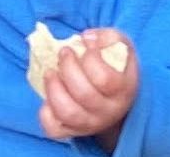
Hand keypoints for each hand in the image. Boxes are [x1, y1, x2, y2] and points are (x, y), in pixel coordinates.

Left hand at [38, 28, 138, 145]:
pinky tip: (48, 97)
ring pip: (68, 113)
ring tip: (50, 72)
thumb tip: (87, 38)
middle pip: (84, 94)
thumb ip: (109, 38)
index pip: (105, 79)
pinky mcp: (71, 131)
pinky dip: (45, 113)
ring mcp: (90, 124)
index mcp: (124, 90)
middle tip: (64, 52)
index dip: (91, 58)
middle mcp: (109, 111)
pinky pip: (54, 129)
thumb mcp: (120, 47)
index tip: (85, 41)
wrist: (113, 96)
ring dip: (54, 89)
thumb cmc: (115, 66)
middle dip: (68, 68)